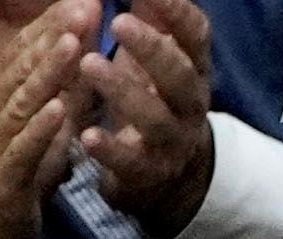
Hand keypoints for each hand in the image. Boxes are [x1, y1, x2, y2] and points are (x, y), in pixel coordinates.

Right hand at [0, 3, 88, 238]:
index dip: (53, 22)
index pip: (24, 50)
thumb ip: (59, 95)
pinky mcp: (1, 180)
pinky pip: (23, 150)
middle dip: (54, 34)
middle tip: (86, 6)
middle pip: (22, 66)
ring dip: (48, 72)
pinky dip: (41, 129)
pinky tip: (60, 109)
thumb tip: (85, 55)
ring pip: (21, 101)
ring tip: (74, 43)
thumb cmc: (14, 179)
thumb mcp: (41, 130)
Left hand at [79, 0, 217, 237]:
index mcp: (192, 71)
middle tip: (119, 22)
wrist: (170, 178)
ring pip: (155, 118)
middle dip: (153, 49)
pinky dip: (110, 149)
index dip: (178, 13)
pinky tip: (87, 134)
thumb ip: (155, 20)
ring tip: (89, 64)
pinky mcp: (147, 173)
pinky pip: (131, 162)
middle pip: (181, 77)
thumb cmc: (154, 100)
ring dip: (123, 91)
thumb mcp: (159, 60)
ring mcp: (171, 142)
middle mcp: (189, 106)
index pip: (196, 38)